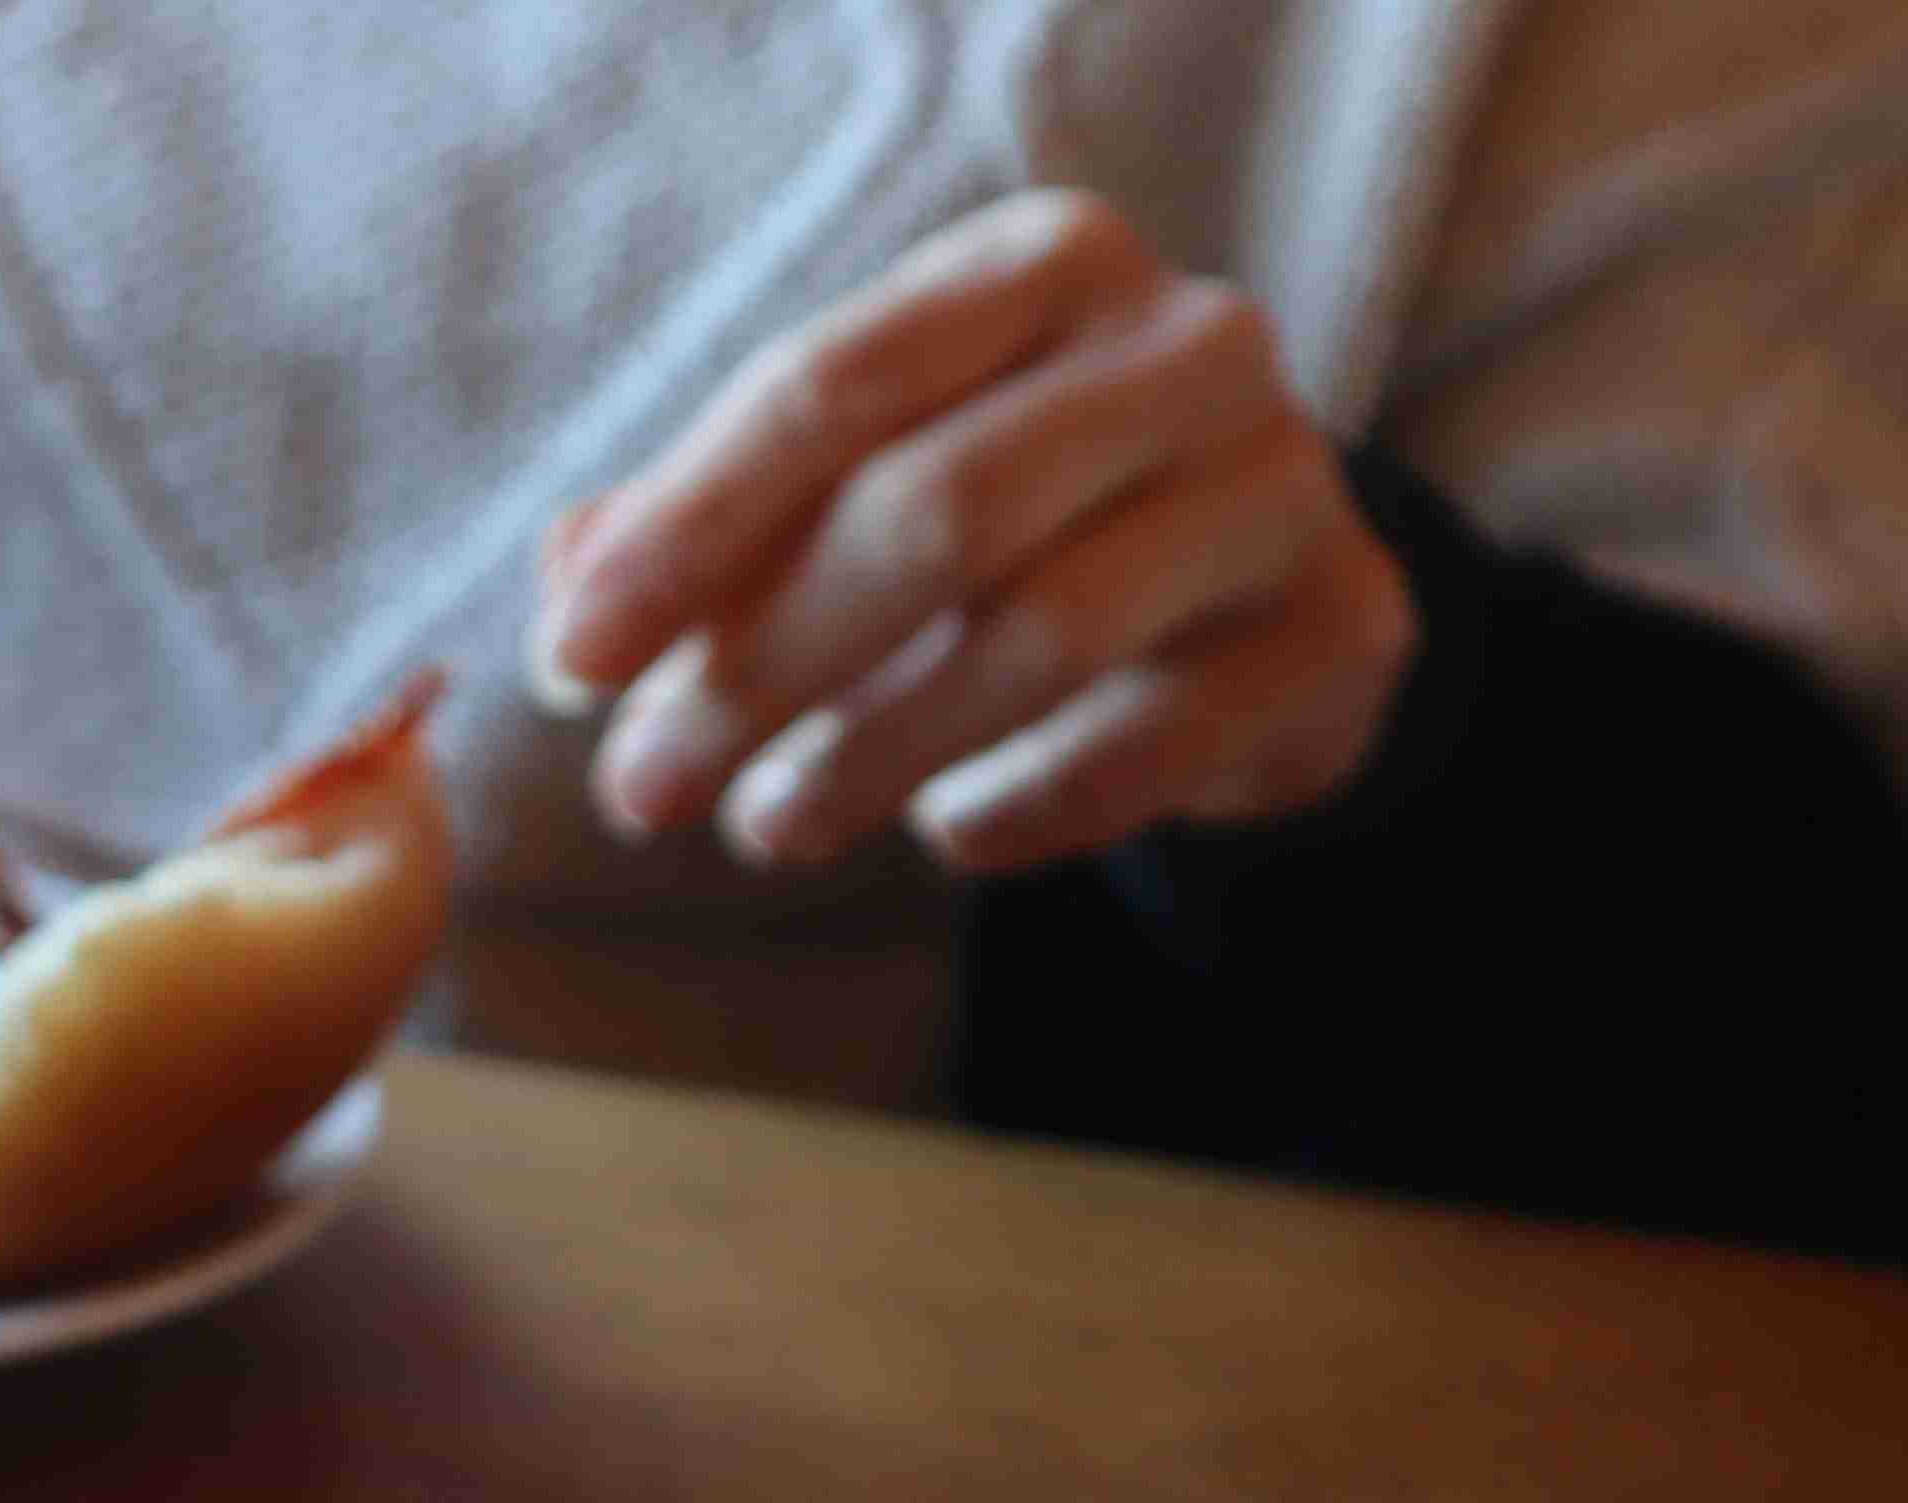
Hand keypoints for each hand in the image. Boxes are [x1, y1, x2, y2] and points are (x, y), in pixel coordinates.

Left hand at [528, 189, 1413, 875]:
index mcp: (1040, 268)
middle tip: (641, 790)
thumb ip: (703, 529)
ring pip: (1035, 637)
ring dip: (863, 757)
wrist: (1249, 596)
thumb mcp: (850, 488)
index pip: (829, 386)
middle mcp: (1186, 343)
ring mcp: (1283, 480)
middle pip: (930, 513)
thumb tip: (570, 595)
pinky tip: (944, 830)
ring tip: (767, 825)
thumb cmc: (1007, 523)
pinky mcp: (1337, 625)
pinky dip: (1009, 807)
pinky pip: (1134, 746)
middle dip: (757, 670)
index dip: (683, 532)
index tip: (570, 664)